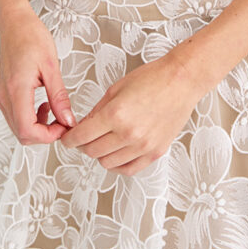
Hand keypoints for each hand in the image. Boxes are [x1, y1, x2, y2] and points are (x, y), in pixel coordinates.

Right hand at [0, 3, 78, 144]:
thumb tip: (68, 120)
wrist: (14, 23)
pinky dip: (30, 118)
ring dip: (38, 127)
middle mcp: (4, 96)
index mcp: (17, 89)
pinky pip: (15, 117)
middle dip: (45, 134)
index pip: (27, 130)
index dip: (48, 136)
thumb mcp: (52, 66)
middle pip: (22, 134)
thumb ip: (59, 96)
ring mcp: (1, 96)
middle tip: (63, 121)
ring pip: (17, 128)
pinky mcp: (2, 94)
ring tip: (54, 110)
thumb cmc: (32, 37)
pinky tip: (43, 104)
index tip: (64, 127)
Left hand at [58, 53, 200, 175]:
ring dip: (100, 154)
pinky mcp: (155, 152)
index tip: (67, 138)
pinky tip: (116, 154)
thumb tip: (83, 127)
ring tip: (102, 142)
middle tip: (83, 137)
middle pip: (92, 152)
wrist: (181, 81)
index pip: (81, 136)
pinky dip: (118, 165)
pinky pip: (129, 170)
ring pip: (108, 163)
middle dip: (83, 145)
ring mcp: (143, 146)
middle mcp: (128, 134)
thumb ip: (97, 111)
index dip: (69, 139)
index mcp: (115, 114)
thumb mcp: (116, 89)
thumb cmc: (152, 79)